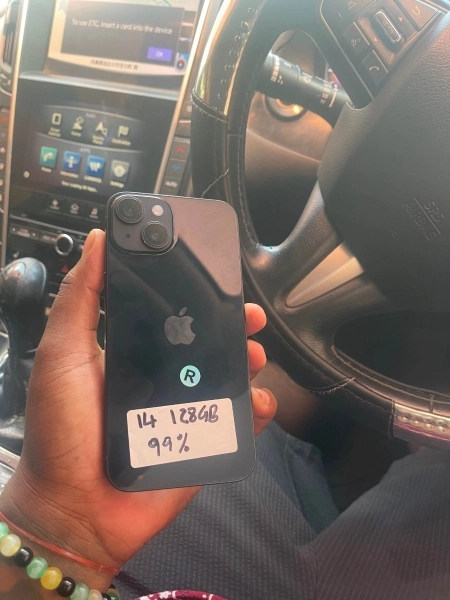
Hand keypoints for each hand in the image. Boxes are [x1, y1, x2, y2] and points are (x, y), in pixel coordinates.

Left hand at [0, 229, 276, 588]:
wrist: (74, 508)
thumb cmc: (61, 431)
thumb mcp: (62, 354)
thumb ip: (80, 299)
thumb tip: (99, 243)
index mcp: (133, 352)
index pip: (172, 315)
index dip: (197, 295)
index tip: (215, 278)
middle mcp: (162, 378)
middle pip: (209, 343)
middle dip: (234, 325)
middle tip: (247, 316)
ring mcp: (185, 410)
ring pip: (230, 377)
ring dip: (249, 360)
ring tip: (253, 355)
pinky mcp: (202, 442)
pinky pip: (240, 421)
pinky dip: (256, 408)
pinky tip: (256, 400)